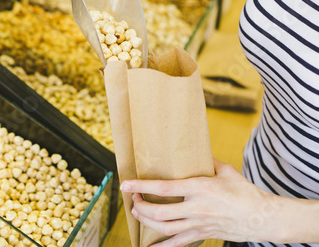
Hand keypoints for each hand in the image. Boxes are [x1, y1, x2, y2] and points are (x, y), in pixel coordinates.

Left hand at [121, 159, 285, 244]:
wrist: (262, 217)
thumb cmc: (245, 191)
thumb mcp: (225, 170)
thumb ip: (206, 162)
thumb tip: (193, 152)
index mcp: (199, 188)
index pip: (163, 187)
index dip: (141, 186)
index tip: (125, 184)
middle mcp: (196, 208)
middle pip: (159, 212)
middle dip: (140, 206)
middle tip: (133, 199)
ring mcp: (199, 224)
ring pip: (164, 228)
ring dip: (146, 221)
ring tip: (137, 213)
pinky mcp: (203, 234)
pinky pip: (178, 243)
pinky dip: (162, 246)